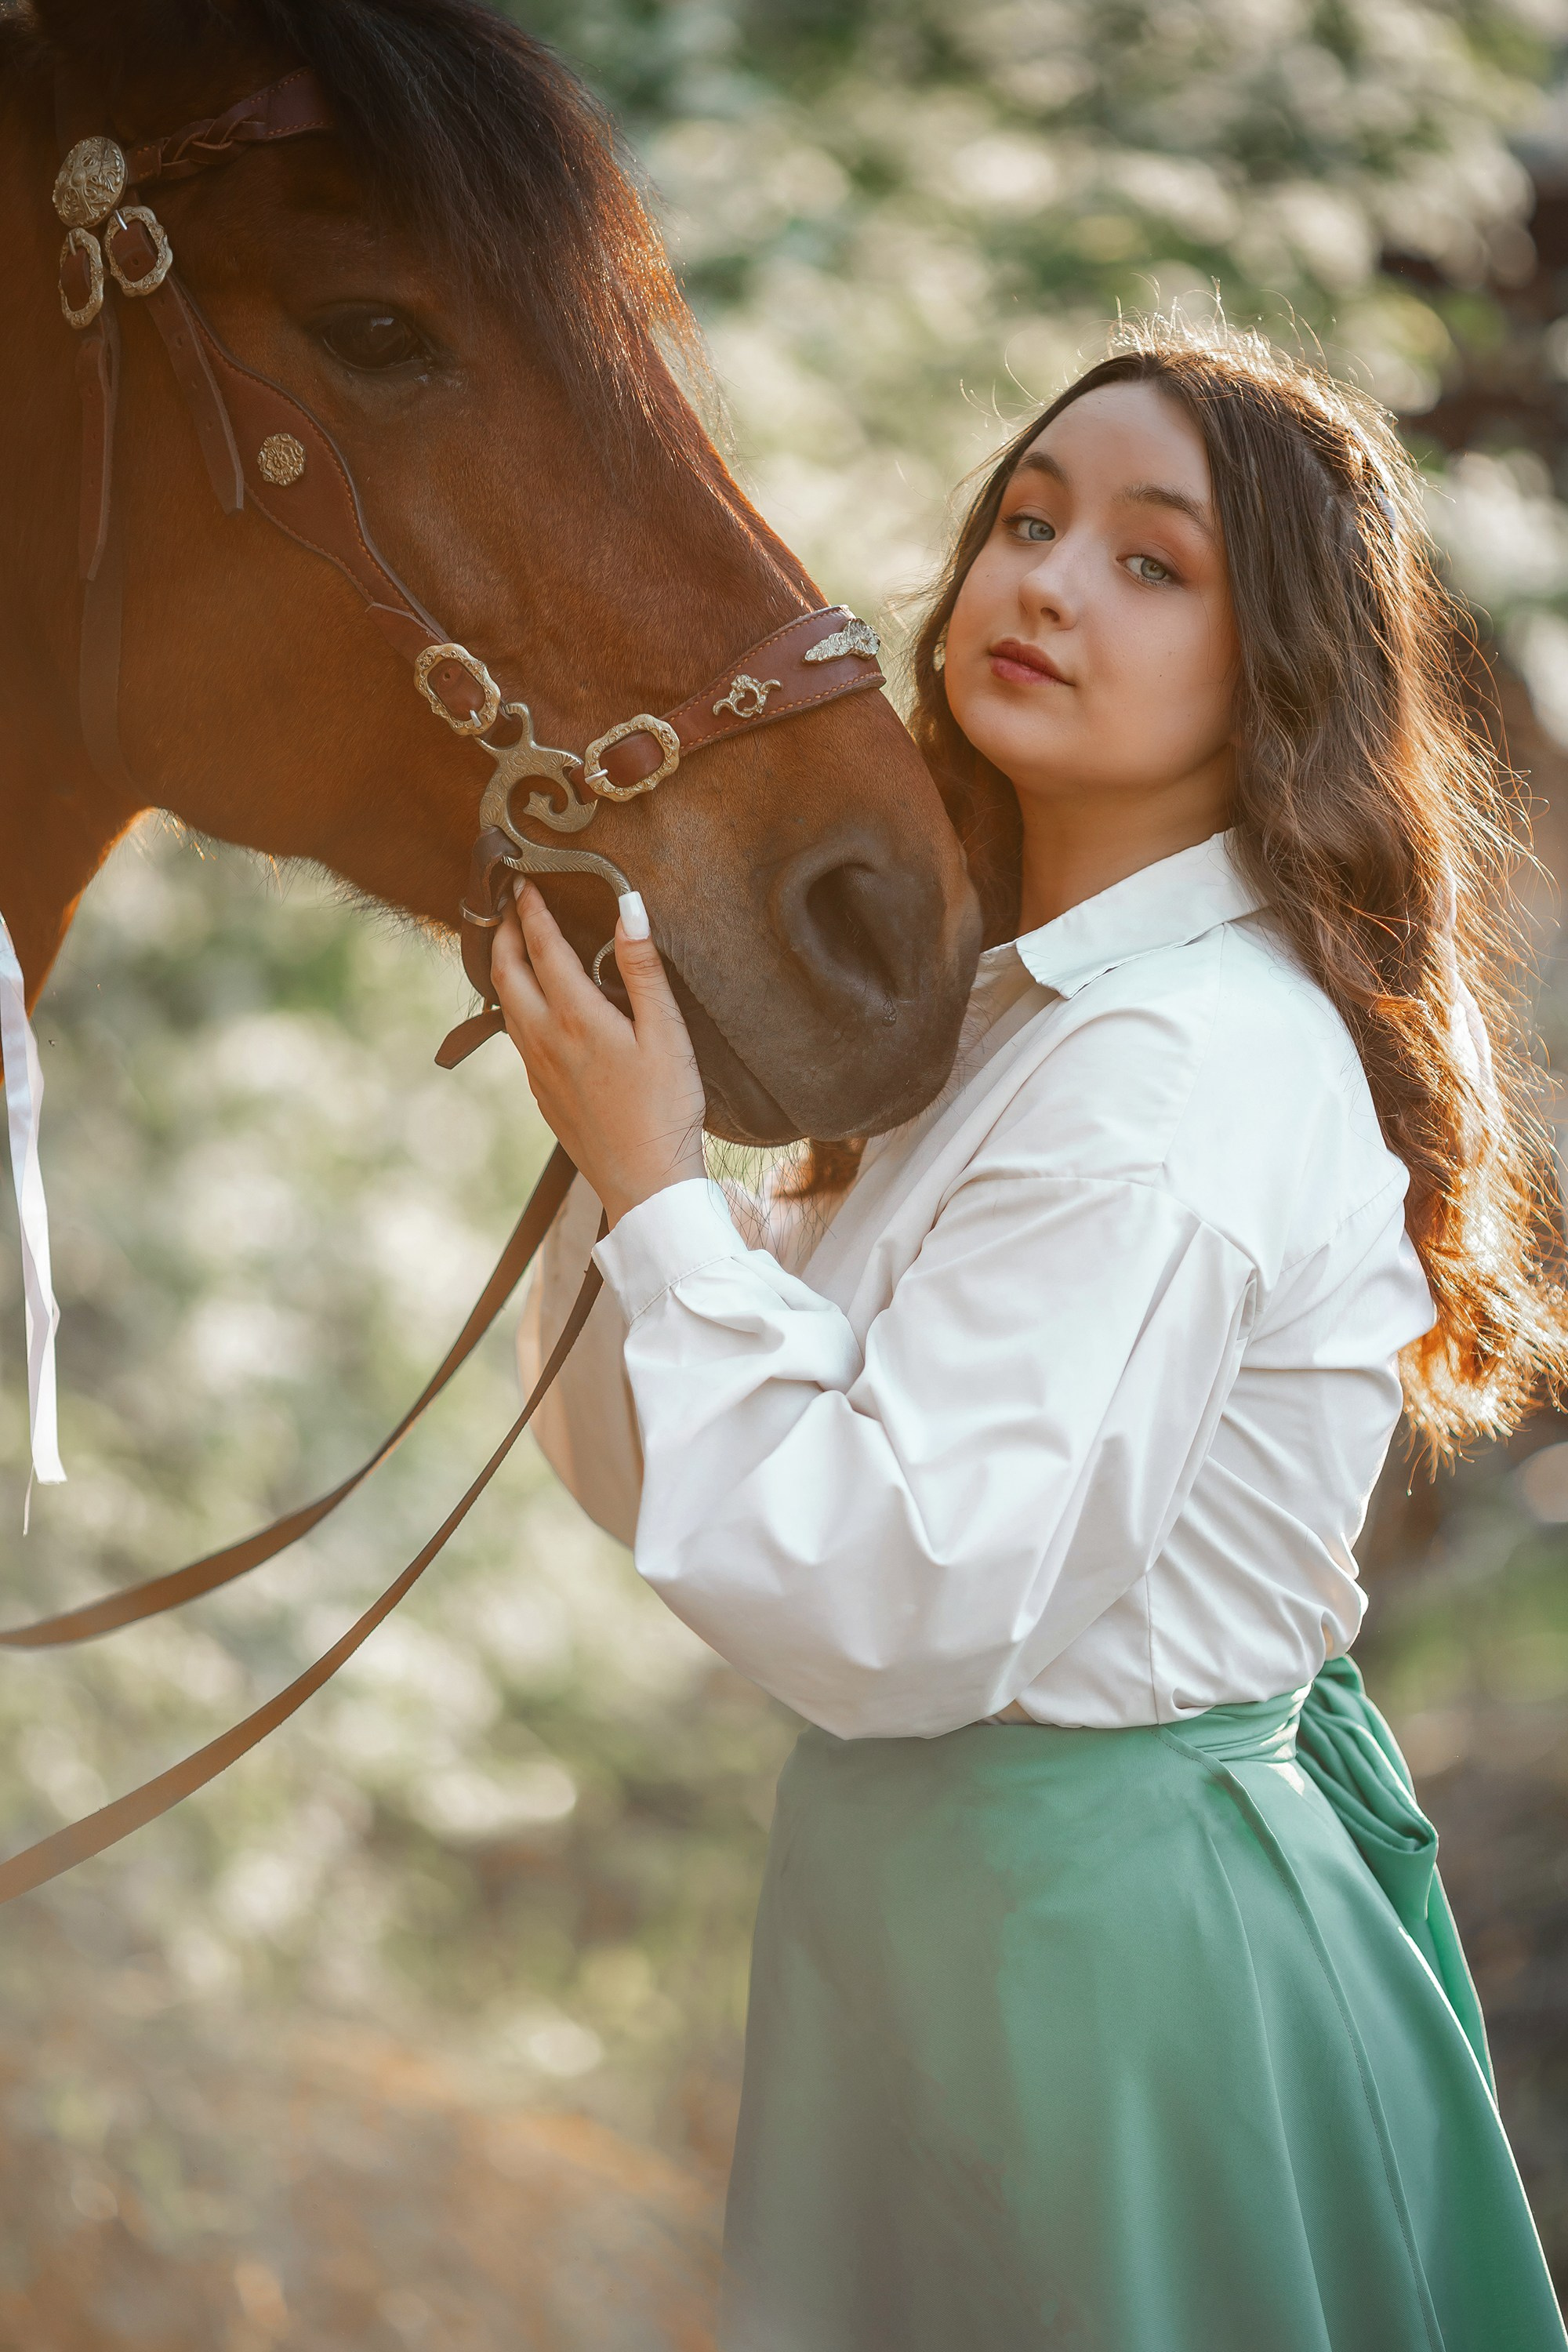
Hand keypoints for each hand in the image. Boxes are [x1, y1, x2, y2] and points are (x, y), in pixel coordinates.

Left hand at [490, 881, 706, 1226]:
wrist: (646, 1182)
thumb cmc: (666, 1109)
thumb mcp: (667, 1034)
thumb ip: (644, 969)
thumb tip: (630, 910)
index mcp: (576, 1017)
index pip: (543, 948)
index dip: (532, 910)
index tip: (524, 882)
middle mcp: (545, 1040)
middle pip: (505, 972)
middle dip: (504, 932)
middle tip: (510, 904)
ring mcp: (538, 1070)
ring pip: (504, 1006)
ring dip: (503, 967)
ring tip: (512, 944)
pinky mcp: (542, 1094)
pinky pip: (516, 1036)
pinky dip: (514, 1004)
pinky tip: (532, 1006)